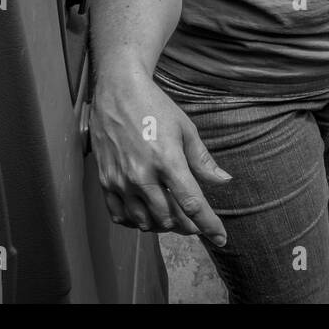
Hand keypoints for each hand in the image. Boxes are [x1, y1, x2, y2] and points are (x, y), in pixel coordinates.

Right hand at [88, 72, 231, 242]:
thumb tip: (223, 180)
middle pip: (169, 219)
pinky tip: (147, 215)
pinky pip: (120, 216)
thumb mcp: (186, 129)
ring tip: (174, 218)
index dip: (209, 225)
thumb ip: (202, 160)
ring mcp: (120, 181)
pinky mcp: (104, 181)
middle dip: (188, 226)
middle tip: (197, 224)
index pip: (192, 204)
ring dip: (163, 225)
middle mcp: (141, 175)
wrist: (117, 91)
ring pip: (144, 222)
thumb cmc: (155, 107)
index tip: (220, 238)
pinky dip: (136, 222)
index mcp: (167, 161)